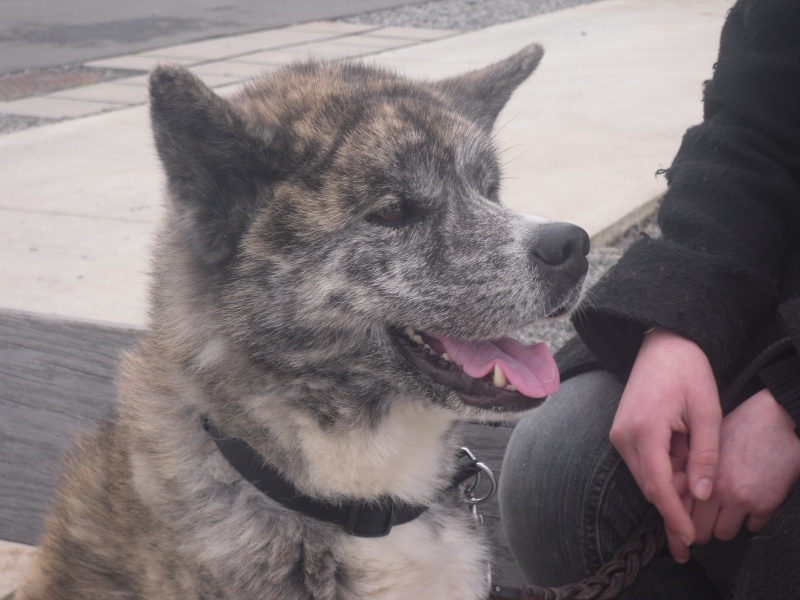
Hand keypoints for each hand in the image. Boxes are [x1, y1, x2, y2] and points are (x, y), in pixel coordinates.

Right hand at [610, 328, 720, 562]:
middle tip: (702, 514)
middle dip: (675, 504)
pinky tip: (682, 460)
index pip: (658, 486)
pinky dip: (663, 471)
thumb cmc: (688, 372)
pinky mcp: (621, 433)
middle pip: (649, 487)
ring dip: (670, 484)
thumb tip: (701, 494)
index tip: (688, 539)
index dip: (674, 516)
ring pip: (645, 478)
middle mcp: (623, 436)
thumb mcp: (708, 411)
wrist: (662, 345)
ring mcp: (619, 434)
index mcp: (644, 430)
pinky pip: (642, 464)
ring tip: (695, 469)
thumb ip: (705, 455)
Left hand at [691, 388, 799, 542]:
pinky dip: (750, 520)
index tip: (680, 520)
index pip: (679, 507)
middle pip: (699, 530)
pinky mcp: (766, 505)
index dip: (678, 517)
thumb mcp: (706, 442)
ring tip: (725, 512)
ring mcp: (743, 500)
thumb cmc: (741, 427)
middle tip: (702, 521)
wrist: (778, 422)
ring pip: (724, 534)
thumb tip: (677, 488)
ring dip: (723, 525)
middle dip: (699, 528)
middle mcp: (718, 490)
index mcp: (699, 472)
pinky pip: (752, 528)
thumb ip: (692, 467)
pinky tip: (749, 505)